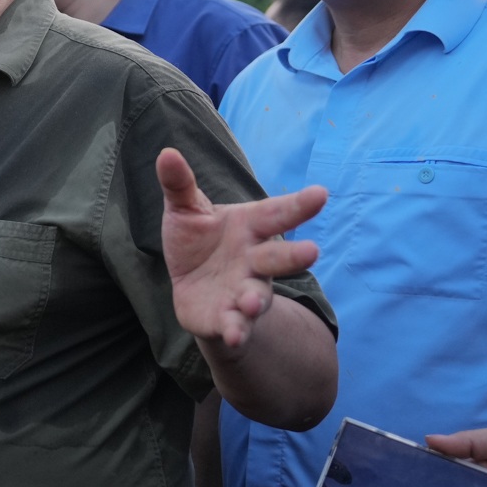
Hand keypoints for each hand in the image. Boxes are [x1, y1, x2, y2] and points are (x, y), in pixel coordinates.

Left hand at [157, 148, 325, 353]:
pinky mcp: (228, 318)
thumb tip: (166, 152)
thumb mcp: (185, 210)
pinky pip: (236, 325)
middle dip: (294, 256)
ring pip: (258, 296)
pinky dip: (236, 330)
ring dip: (256, 300)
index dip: (299, 205)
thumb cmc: (197, 241)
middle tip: (312, 252)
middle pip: (277, 258)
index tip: (321, 193)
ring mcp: (244, 290)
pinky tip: (234, 334)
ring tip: (252, 302)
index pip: (277, 213)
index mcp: (249, 227)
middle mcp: (254, 260)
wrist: (192, 288)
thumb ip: (179, 184)